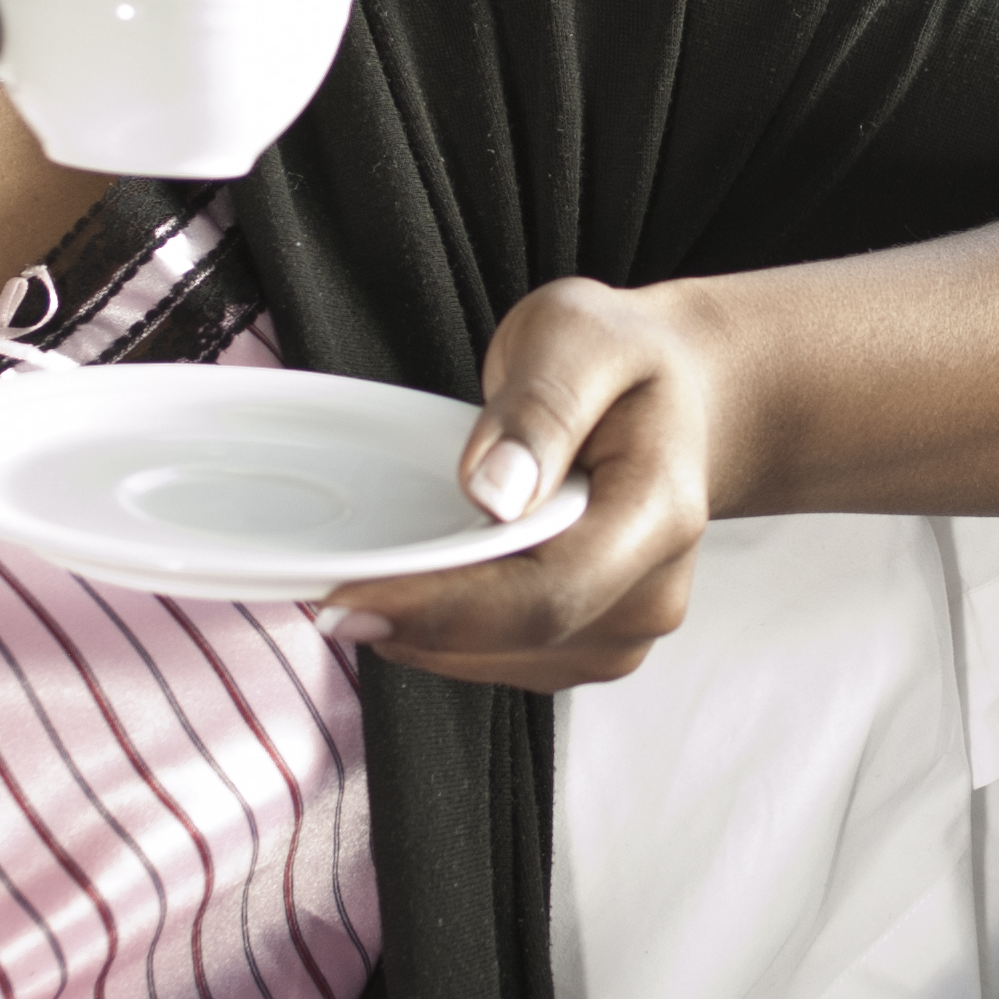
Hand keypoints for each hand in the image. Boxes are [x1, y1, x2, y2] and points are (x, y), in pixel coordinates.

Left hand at [321, 276, 738, 691]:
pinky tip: (411, 594)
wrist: (675, 399)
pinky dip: (446, 636)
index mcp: (659, 511)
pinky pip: (504, 661)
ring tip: (362, 587)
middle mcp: (653, 590)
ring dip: (425, 636)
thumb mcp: (580, 334)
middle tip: (322, 600)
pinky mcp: (590, 644)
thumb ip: (541, 404)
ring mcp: (625, 628)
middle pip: (521, 640)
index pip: (548, 593)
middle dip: (416, 626)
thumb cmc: (623, 363)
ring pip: (505, 664)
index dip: (444, 608)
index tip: (350, 601)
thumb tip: (494, 493)